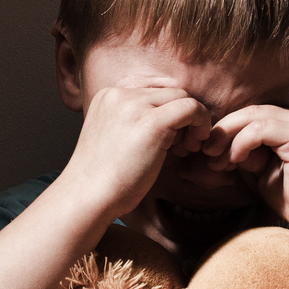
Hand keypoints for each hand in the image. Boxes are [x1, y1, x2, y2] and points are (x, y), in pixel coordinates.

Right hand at [62, 79, 213, 224]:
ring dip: (192, 120)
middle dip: (181, 116)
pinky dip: (200, 123)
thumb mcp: (114, 138)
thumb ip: (134, 122)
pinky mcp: (153, 122)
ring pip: (182, 97)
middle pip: (169, 92)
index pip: (152, 92)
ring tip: (184, 149)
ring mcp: (136, 105)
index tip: (168, 139)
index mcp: (108, 96)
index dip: (166, 113)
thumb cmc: (103, 179)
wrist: (88, 196)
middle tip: (181, 146)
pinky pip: (191, 108)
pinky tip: (193, 145)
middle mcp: (120, 94)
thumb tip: (169, 119)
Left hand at [204, 103, 288, 239]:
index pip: (251, 115)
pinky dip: (242, 143)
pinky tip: (235, 161)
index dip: (226, 130)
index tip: (208, 153)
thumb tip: (215, 146)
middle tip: (206, 152)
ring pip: (253, 116)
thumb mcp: (260, 173)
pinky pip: (261, 129)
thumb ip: (243, 156)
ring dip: (228, 137)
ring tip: (217, 160)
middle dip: (222, 131)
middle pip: (249, 111)